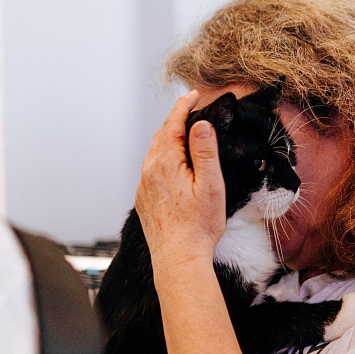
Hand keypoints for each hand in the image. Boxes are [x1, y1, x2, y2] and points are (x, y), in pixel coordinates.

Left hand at [135, 90, 225, 271]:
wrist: (178, 258)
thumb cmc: (198, 226)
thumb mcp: (210, 185)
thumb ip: (204, 152)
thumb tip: (200, 125)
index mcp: (165, 163)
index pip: (173, 124)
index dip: (184, 106)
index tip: (195, 95)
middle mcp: (149, 170)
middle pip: (162, 135)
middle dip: (177, 120)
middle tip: (194, 111)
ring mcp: (144, 185)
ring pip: (155, 152)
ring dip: (170, 139)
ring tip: (187, 135)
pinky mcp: (144, 198)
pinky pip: (152, 169)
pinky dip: (164, 157)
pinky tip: (175, 165)